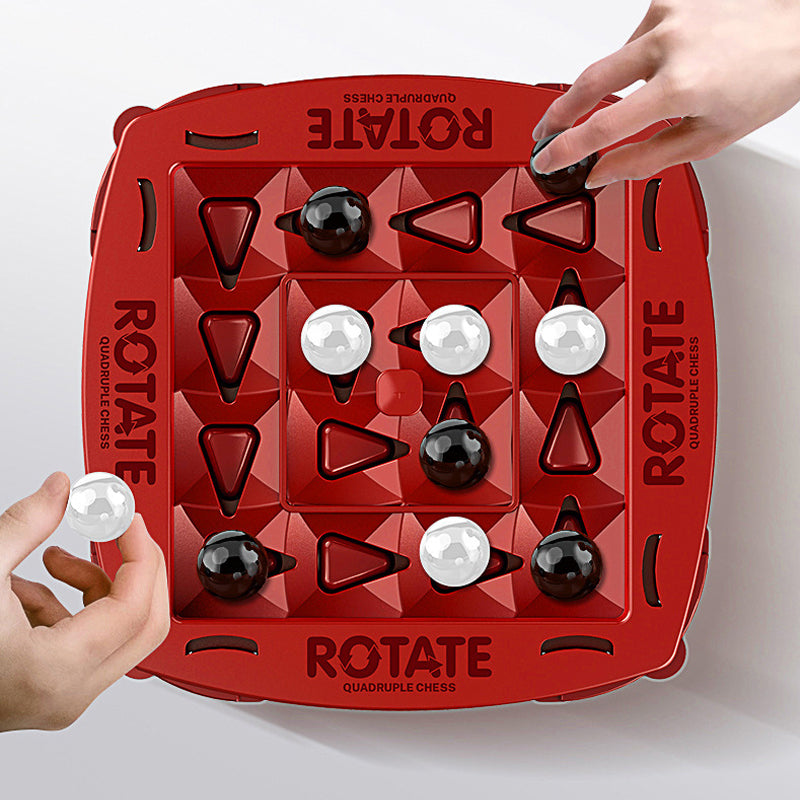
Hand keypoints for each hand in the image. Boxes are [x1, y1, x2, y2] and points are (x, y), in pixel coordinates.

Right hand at [0, 472, 169, 731]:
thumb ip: (25, 526)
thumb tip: (60, 489)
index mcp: (55, 672)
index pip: (134, 607)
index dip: (140, 552)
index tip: (129, 518)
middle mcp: (69, 695)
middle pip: (144, 622)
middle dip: (137, 568)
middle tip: (121, 529)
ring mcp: (63, 697)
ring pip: (119, 632)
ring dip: (96, 584)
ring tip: (54, 558)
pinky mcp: (54, 691)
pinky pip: (90, 642)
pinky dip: (72, 606)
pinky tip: (30, 589)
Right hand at [531, 0, 799, 187]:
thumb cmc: (765, 82)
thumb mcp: (706, 139)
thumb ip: (644, 160)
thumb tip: (601, 173)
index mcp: (680, 87)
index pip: (602, 128)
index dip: (565, 149)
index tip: (545, 159)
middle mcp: (669, 44)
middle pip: (588, 82)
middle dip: (559, 113)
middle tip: (545, 133)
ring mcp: (668, 15)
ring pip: (613, 60)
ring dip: (612, 85)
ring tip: (640, 98)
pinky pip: (634, 37)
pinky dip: (639, 58)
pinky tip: (664, 64)